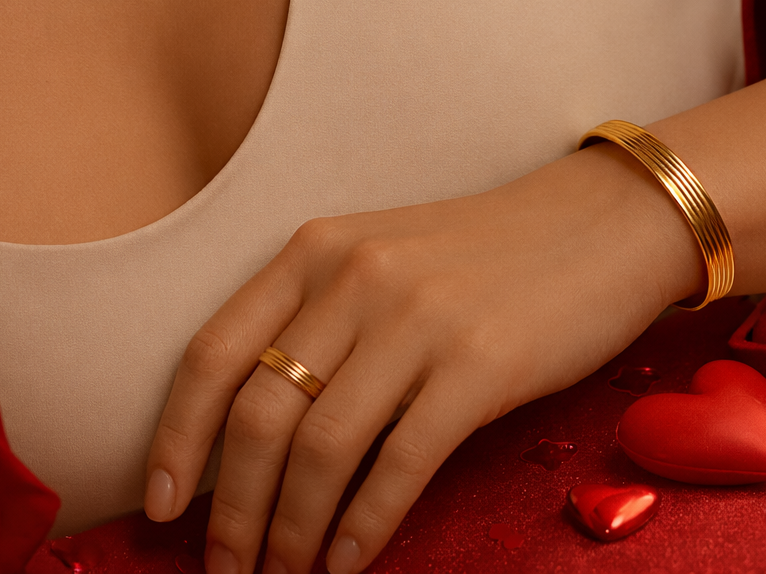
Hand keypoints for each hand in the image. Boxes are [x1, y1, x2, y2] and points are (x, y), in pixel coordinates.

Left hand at [142, 143, 702, 573]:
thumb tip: (249, 443)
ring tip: (285, 573)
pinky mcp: (482, 363)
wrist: (601, 226)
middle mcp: (354, 277)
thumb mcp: (379, 263)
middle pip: (258, 414)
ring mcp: (418, 318)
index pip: (212, 355)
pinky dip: (364, 525)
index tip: (163, 507)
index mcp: (313, 252)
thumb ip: (314, 326)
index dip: (176, 441)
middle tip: (227, 568)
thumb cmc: (482, 259)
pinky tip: (351, 561)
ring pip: (321, 447)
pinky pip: (401, 462)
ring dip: (291, 529)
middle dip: (232, 509)